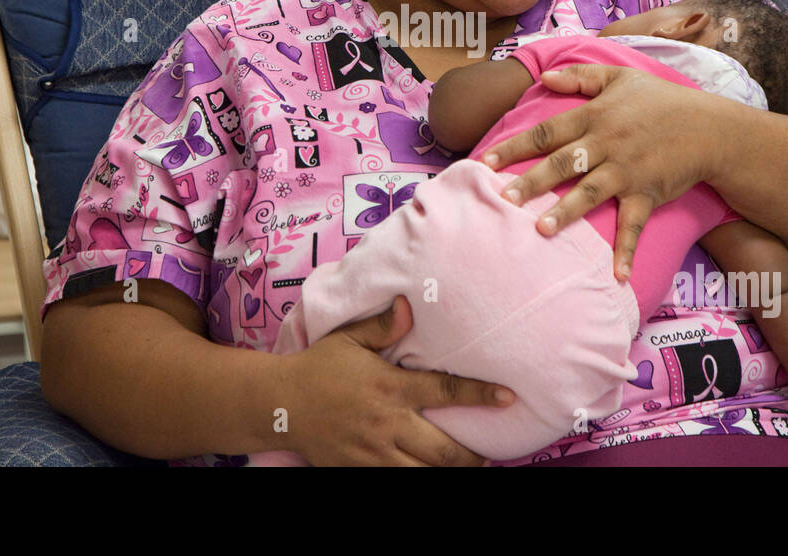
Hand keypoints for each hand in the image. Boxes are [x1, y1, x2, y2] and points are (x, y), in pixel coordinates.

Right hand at [277, 296, 514, 465]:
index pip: (445, 390)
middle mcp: (387, 423)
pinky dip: (417, 480)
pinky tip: (429, 475)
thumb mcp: (349, 338)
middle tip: (490, 454)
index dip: (480, 395)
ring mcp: (373, 452)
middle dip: (472, 455)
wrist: (279, 404)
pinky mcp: (358, 471)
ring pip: (423, 473)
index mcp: (390, 387)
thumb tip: (409, 305)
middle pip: (443, 449)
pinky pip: (394, 483)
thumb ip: (383, 325)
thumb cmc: (319, 366)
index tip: (507, 398)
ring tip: (467, 468)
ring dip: (449, 472)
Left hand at [479, 64, 723, 280]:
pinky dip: (626, 250)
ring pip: (589, 193)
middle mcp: (606, 144)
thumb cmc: (661, 101)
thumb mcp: (620, 78)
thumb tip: (543, 77)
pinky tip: (616, 275)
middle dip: (530, 183)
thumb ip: (580, 77)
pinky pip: (633, 224)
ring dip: (566, 212)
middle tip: (502, 199)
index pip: (546, 133)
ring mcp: (626, 171)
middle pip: (561, 164)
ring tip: (540, 229)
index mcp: (594, 117)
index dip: (515, 147)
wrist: (709, 127)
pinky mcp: (647, 193)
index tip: (486, 162)